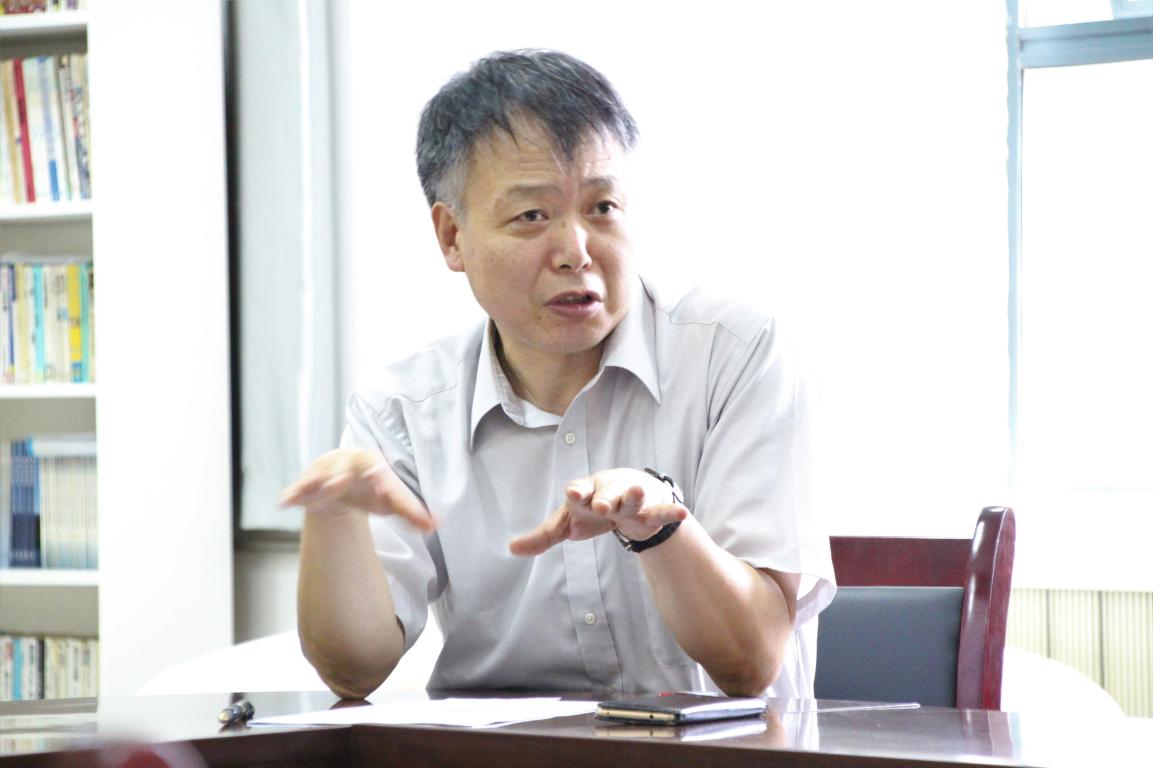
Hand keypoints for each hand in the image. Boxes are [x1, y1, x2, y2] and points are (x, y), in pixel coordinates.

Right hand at [279, 448, 435, 532]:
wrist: (341, 480)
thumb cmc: (371, 488)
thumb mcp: (391, 500)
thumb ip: (413, 512)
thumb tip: (438, 524)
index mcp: (371, 463)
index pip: (377, 468)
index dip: (377, 475)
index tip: (379, 480)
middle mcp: (346, 463)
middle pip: (344, 466)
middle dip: (341, 473)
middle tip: (340, 481)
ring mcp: (324, 472)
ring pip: (319, 475)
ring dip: (316, 482)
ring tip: (311, 492)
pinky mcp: (307, 484)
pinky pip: (298, 488)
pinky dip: (292, 494)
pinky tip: (285, 502)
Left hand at [509, 468, 686, 555]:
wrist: (627, 490)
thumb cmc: (591, 505)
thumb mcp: (567, 520)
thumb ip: (543, 535)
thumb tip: (512, 549)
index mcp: (586, 492)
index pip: (579, 490)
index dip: (576, 492)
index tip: (573, 493)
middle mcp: (609, 492)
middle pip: (607, 495)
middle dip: (606, 499)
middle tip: (603, 504)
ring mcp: (632, 499)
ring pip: (634, 499)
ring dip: (636, 496)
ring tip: (638, 492)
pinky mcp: (652, 509)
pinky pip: (662, 512)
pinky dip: (671, 512)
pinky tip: (683, 513)